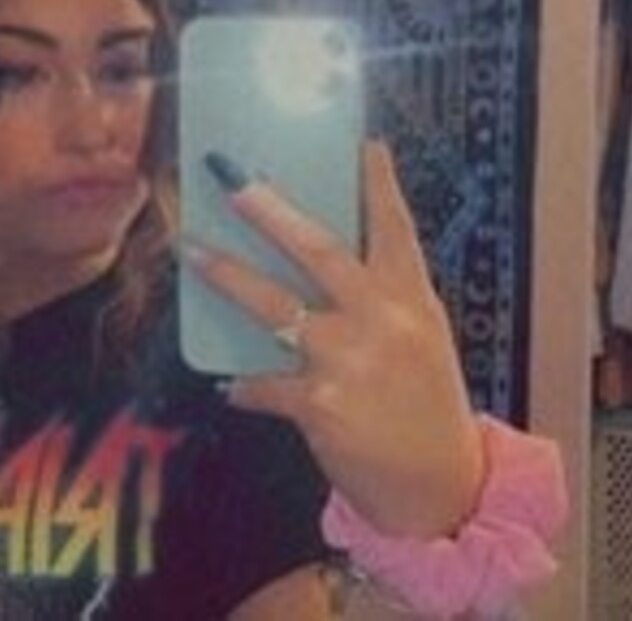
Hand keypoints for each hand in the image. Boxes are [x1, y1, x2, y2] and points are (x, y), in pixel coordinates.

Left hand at [191, 140, 484, 538]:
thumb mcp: (419, 336)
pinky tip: (229, 384)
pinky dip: (244, 384)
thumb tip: (313, 254)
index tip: (362, 143)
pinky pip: (263, 383)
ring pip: (274, 307)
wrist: (440, 488)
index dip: (377, 183)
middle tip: (231, 178)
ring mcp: (349, 360)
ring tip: (191, 251)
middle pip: (320, 250)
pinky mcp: (320, 404)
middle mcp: (382, 320)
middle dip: (270, 211)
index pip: (395, 228)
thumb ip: (378, 295)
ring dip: (227, 276)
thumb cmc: (424, 401)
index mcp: (411, 298)